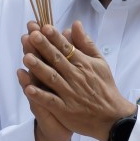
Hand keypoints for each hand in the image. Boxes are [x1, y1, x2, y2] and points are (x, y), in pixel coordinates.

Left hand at [19, 20, 133, 140]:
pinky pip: (51, 101)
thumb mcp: (100, 62)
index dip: (55, 38)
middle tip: (32, 36)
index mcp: (84, 64)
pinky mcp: (65, 110)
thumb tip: (75, 24)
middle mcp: (76, 77)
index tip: (44, 27)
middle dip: (44, 48)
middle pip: (57, 60)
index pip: (67, 48)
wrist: (112, 117)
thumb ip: (86, 43)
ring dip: (39, 68)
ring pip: (52, 78)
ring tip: (27, 58)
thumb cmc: (105, 87)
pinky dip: (40, 96)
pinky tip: (28, 89)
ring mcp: (70, 94)